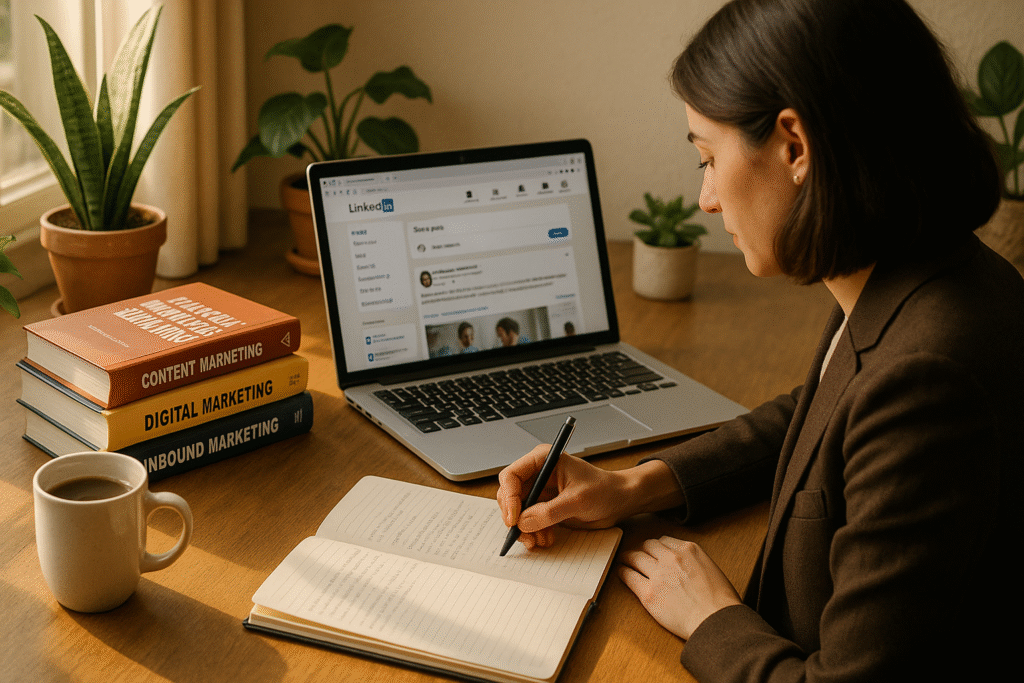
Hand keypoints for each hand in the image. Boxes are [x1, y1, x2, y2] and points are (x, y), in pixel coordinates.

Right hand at [496, 446, 624, 549]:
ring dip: (524, 529)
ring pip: (517, 512)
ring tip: (539, 541)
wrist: (619, 501)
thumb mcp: (578, 500)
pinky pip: (528, 521)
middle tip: (524, 535)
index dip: (509, 498)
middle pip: (509, 495)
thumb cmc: (605, 490)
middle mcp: (538, 474)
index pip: (511, 476)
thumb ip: (550, 511)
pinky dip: (533, 532)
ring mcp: (540, 491)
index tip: (514, 519)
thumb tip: (523, 522)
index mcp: (543, 460)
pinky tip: (546, 538)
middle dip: (514, 517)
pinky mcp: (544, 507)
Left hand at [619, 536, 740, 639]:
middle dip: (641, 549)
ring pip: (635, 557)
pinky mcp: (648, 593)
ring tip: (624, 560)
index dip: (657, 547)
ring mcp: (658, 574)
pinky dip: (623, 572)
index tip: (653, 551)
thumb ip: (695, 562)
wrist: (716, 621)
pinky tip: (621, 573)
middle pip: (648, 545)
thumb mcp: (712, 569)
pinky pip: (629, 576)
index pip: (665, 541)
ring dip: (628, 557)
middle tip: (636, 554)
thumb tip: (686, 566)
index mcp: (689, 550)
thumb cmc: (721, 602)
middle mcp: (671, 558)